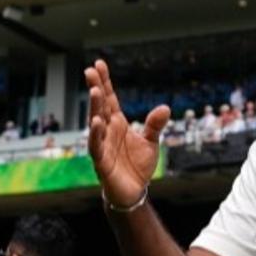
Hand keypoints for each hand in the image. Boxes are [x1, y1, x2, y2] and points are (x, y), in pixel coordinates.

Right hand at [84, 59, 169, 207]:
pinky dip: (96, 134)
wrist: (133, 192)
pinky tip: (97, 122)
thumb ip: (154, 125)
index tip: (98, 63)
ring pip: (96, 123)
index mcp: (117, 123)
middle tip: (90, 70)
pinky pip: (97, 146)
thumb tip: (164, 107)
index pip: (109, 99)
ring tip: (95, 91)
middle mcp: (107, 131)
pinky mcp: (101, 161)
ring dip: (94, 108)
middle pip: (100, 106)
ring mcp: (102, 145)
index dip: (104, 82)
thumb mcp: (150, 142)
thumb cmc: (137, 166)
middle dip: (95, 88)